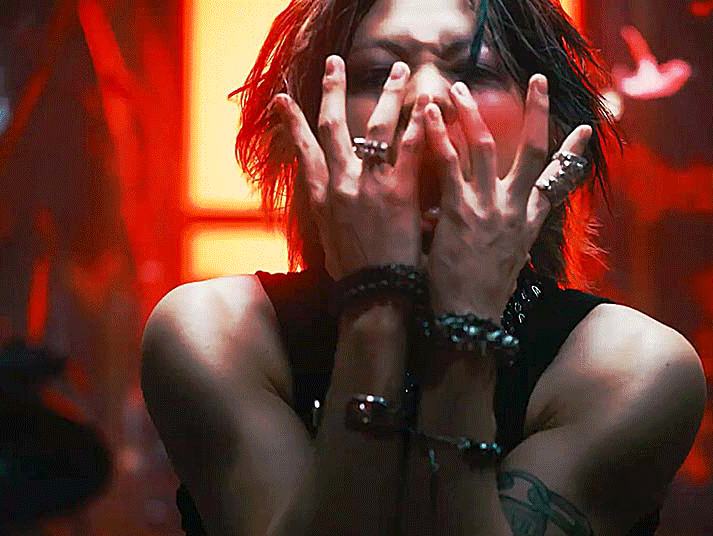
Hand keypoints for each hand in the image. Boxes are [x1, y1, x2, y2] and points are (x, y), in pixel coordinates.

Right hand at [276, 55, 428, 279]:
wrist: (373, 296)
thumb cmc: (355, 278)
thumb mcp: (329, 243)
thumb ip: (329, 215)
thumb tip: (328, 204)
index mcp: (321, 198)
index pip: (302, 150)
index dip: (292, 122)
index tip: (283, 99)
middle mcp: (340, 185)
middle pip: (332, 125)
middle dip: (332, 90)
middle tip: (334, 62)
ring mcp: (369, 186)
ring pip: (376, 126)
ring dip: (388, 94)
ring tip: (399, 70)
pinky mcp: (399, 193)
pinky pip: (411, 149)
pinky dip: (421, 124)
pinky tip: (430, 105)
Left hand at [423, 75, 592, 322]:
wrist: (470, 320)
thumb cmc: (482, 296)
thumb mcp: (509, 263)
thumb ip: (511, 236)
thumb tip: (509, 224)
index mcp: (529, 223)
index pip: (557, 180)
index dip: (573, 153)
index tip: (586, 128)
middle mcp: (515, 210)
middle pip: (533, 151)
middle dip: (537, 112)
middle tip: (538, 80)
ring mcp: (489, 208)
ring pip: (485, 147)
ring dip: (471, 113)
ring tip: (458, 89)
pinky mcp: (460, 212)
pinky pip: (449, 164)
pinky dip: (437, 135)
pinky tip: (428, 114)